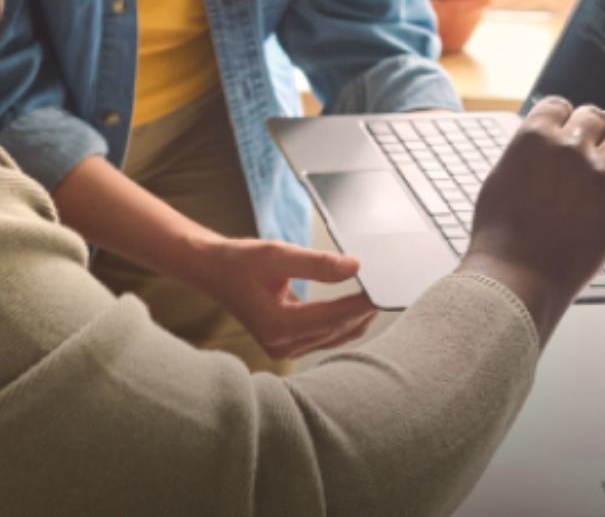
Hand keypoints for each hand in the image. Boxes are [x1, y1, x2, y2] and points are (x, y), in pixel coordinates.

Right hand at [197, 238, 379, 360]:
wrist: (216, 272)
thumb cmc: (241, 262)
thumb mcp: (278, 254)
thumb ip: (317, 263)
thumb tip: (354, 267)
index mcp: (276, 326)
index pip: (330, 318)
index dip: (359, 304)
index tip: (382, 290)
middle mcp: (281, 345)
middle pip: (336, 330)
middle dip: (363, 310)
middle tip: (388, 289)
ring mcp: (285, 349)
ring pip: (335, 337)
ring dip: (357, 318)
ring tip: (378, 294)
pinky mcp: (290, 345)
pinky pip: (327, 337)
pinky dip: (344, 321)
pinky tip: (360, 305)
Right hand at [459, 96, 604, 340]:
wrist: (518, 277)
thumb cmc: (501, 233)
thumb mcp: (501, 177)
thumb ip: (528, 152)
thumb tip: (548, 141)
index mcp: (536, 136)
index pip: (559, 105)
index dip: (560, 118)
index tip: (562, 128)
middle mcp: (571, 148)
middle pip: (595, 117)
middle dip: (588, 130)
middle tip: (582, 149)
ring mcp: (599, 175)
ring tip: (593, 179)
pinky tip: (600, 203)